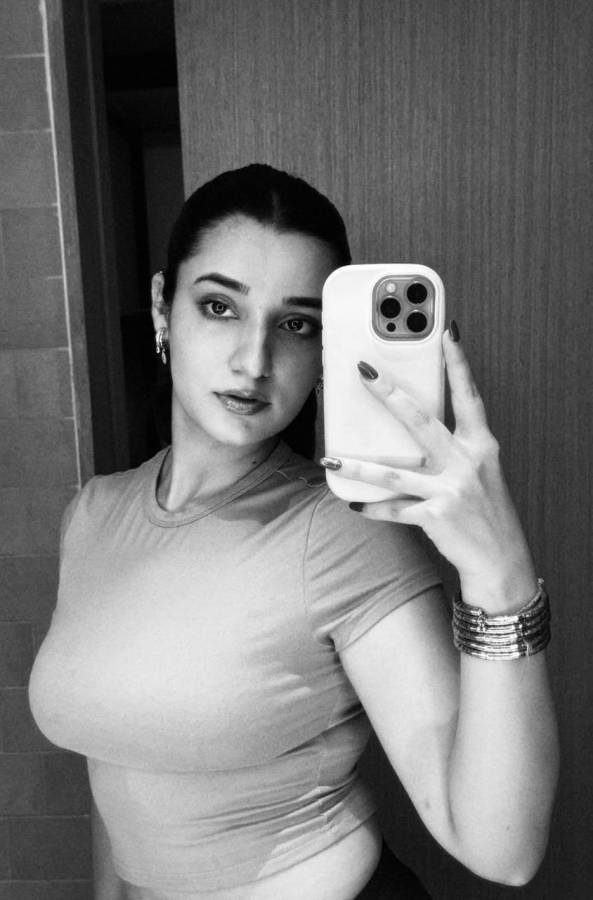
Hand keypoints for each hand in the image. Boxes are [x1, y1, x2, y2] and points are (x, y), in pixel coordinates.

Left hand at [324, 325, 537, 610]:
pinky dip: (372, 507)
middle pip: (421, 420)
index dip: (459, 362)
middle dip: (389, 393)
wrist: (500, 558)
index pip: (469, 395)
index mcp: (480, 445)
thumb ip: (453, 447)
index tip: (447, 331)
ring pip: (394, 472)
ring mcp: (451, 489)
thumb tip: (412, 424)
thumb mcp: (479, 470)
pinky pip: (395, 509)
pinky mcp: (437, 516)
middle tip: (363, 371)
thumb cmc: (485, 509)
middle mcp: (467, 462)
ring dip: (359, 466)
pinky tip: (352, 503)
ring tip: (331, 456)